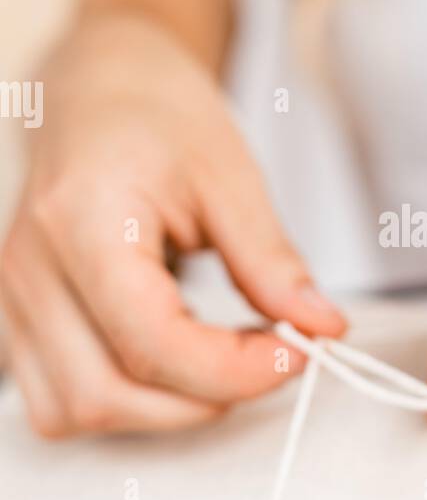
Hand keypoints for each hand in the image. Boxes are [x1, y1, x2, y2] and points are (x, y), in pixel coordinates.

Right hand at [0, 14, 344, 436]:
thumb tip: (322, 328)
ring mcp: (11, 300)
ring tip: (222, 355)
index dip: (234, 370)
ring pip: (76, 412)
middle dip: (206, 396)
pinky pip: (58, 403)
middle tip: (272, 354)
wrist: (98, 88)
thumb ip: (272, 262)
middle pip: (109, 394)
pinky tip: (173, 359)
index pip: (151, 343)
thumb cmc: (159, 117)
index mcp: (80, 220)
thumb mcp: (231, 175)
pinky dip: (125, 402)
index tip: (300, 352)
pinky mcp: (15, 321)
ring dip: (163, 410)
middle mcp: (29, 269)